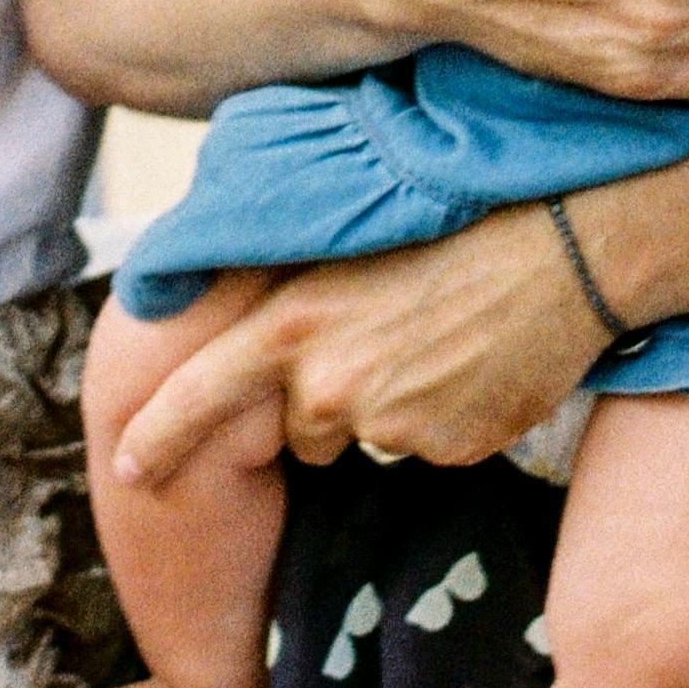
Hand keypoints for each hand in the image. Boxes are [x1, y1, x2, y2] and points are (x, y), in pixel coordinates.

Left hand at [113, 203, 606, 489]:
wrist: (562, 244)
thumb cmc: (450, 220)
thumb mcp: (341, 239)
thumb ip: (281, 290)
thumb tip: (232, 312)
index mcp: (290, 325)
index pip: (197, 397)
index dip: (156, 438)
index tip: (126, 467)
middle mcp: (330, 386)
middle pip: (301, 427)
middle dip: (325, 399)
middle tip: (383, 332)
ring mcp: (393, 425)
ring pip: (370, 433)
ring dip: (391, 403)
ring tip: (438, 334)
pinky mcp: (450, 450)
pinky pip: (430, 443)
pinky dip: (446, 414)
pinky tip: (475, 360)